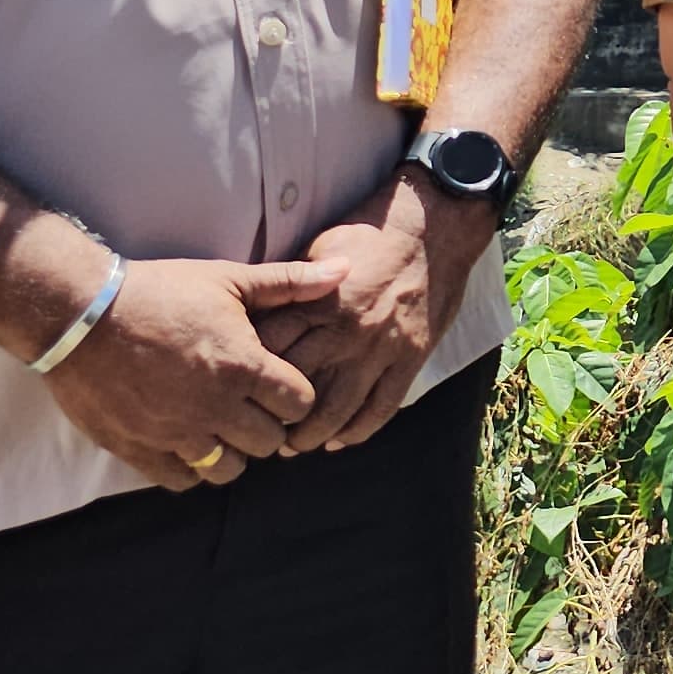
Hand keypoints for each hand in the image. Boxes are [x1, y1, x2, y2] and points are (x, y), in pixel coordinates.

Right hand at [45, 257, 345, 490]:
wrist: (80, 313)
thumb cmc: (159, 291)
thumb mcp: (228, 279)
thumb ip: (290, 282)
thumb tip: (345, 269)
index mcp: (243, 366)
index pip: (300, 404)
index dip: (295, 395)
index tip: (280, 384)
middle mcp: (214, 406)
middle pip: (269, 442)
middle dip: (268, 426)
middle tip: (251, 407)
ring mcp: (176, 433)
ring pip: (229, 469)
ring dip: (232, 451)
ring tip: (220, 426)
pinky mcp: (140, 449)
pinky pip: (183, 480)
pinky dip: (191, 468)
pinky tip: (187, 442)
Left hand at [252, 179, 493, 451]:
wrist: (437, 227)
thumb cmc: (372, 234)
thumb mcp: (322, 249)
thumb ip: (295, 286)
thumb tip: (260, 310)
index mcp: (319, 300)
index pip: (272, 349)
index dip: (249, 374)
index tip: (235, 390)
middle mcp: (347, 331)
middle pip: (299, 385)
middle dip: (274, 413)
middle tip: (257, 430)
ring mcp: (381, 349)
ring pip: (338, 408)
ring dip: (312, 435)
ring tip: (295, 446)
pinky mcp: (411, 358)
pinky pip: (382, 408)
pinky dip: (358, 431)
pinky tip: (340, 441)